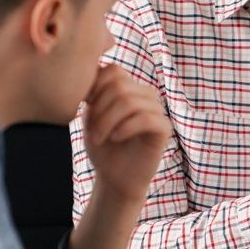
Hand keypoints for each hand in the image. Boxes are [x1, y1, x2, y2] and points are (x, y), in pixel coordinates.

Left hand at [81, 64, 171, 201]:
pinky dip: (125, 128)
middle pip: (119, 86)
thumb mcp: (91, 116)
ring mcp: (156, 110)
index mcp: (128, 87)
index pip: (113, 70)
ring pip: (130, 102)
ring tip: (98, 138)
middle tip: (90, 131)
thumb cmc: (102, 147)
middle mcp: (144, 94)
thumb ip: (94, 94)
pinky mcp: (164, 128)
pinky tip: (116, 138)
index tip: (85, 108)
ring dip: (108, 121)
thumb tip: (91, 70)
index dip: (95, 87)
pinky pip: (146, 118)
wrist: (114, 178)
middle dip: (100, 109)